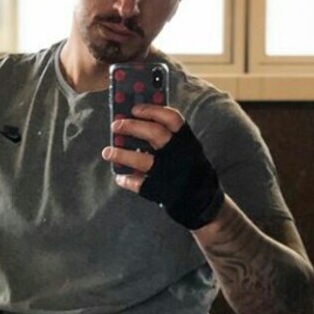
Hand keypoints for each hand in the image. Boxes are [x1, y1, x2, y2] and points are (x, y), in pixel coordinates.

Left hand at [102, 103, 223, 228]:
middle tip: (115, 126)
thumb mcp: (189, 151)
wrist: (206, 205)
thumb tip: (140, 124)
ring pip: (143, 161)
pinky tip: (120, 178)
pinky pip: (140, 185)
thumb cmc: (192, 172)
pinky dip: (128, 180)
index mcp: (188, 141)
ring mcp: (171, 174)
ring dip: (122, 154)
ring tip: (107, 151)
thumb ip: (172, 139)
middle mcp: (181, 155)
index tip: (134, 109)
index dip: (151, 110)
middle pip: (154, 134)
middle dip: (132, 127)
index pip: (171, 118)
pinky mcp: (164, 192)